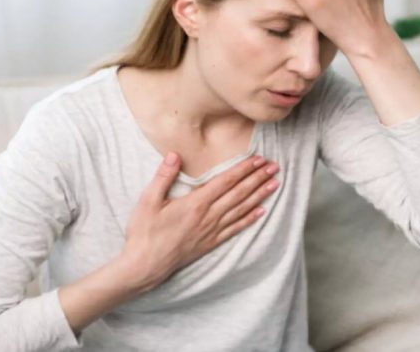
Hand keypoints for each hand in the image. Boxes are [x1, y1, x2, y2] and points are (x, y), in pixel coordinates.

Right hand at [120, 153, 280, 293]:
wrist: (145, 265)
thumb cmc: (144, 232)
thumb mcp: (148, 200)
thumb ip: (163, 176)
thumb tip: (174, 154)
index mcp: (195, 203)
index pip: (226, 181)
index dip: (244, 169)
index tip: (258, 159)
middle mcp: (208, 216)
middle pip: (239, 193)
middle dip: (258, 178)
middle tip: (275, 167)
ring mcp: (211, 231)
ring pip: (241, 209)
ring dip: (259, 195)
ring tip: (275, 184)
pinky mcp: (210, 243)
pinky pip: (235, 229)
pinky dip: (250, 219)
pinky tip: (261, 212)